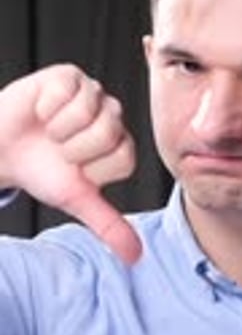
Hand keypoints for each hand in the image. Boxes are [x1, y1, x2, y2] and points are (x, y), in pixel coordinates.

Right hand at [0, 64, 141, 263]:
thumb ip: (109, 225)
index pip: (124, 158)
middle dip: (75, 151)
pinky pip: (68, 93)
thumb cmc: (40, 171)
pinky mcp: (69, 76)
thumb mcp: (76, 200)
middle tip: (59, 150)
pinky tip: (42, 112)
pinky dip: (48, 109)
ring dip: (60, 130)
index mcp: (119, 144)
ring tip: (50, 132)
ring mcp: (92, 93)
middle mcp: (111, 116)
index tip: (75, 170)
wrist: (1, 151)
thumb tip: (135, 258)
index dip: (92, 169)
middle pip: (110, 134)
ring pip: (90, 113)